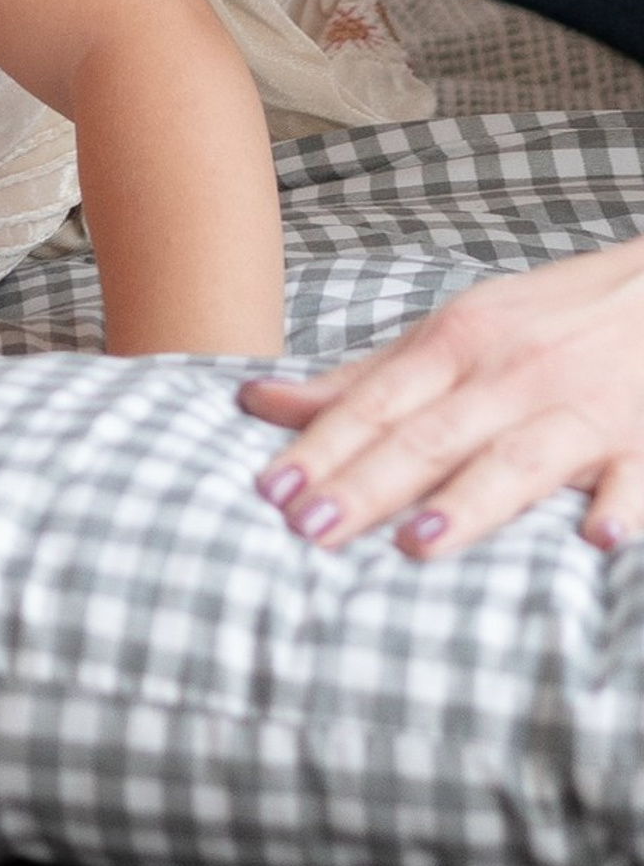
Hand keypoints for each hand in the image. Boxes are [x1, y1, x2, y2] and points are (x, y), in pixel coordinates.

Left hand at [240, 238, 643, 560]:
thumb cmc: (544, 320)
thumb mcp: (452, 332)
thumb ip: (364, 377)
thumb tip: (260, 402)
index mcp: (457, 342)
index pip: (374, 403)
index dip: (321, 446)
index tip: (270, 491)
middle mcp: (509, 373)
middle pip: (428, 436)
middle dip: (366, 483)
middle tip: (308, 529)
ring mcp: (578, 407)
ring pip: (515, 459)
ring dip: (467, 501)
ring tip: (416, 545)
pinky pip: (632, 477)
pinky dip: (617, 506)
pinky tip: (596, 539)